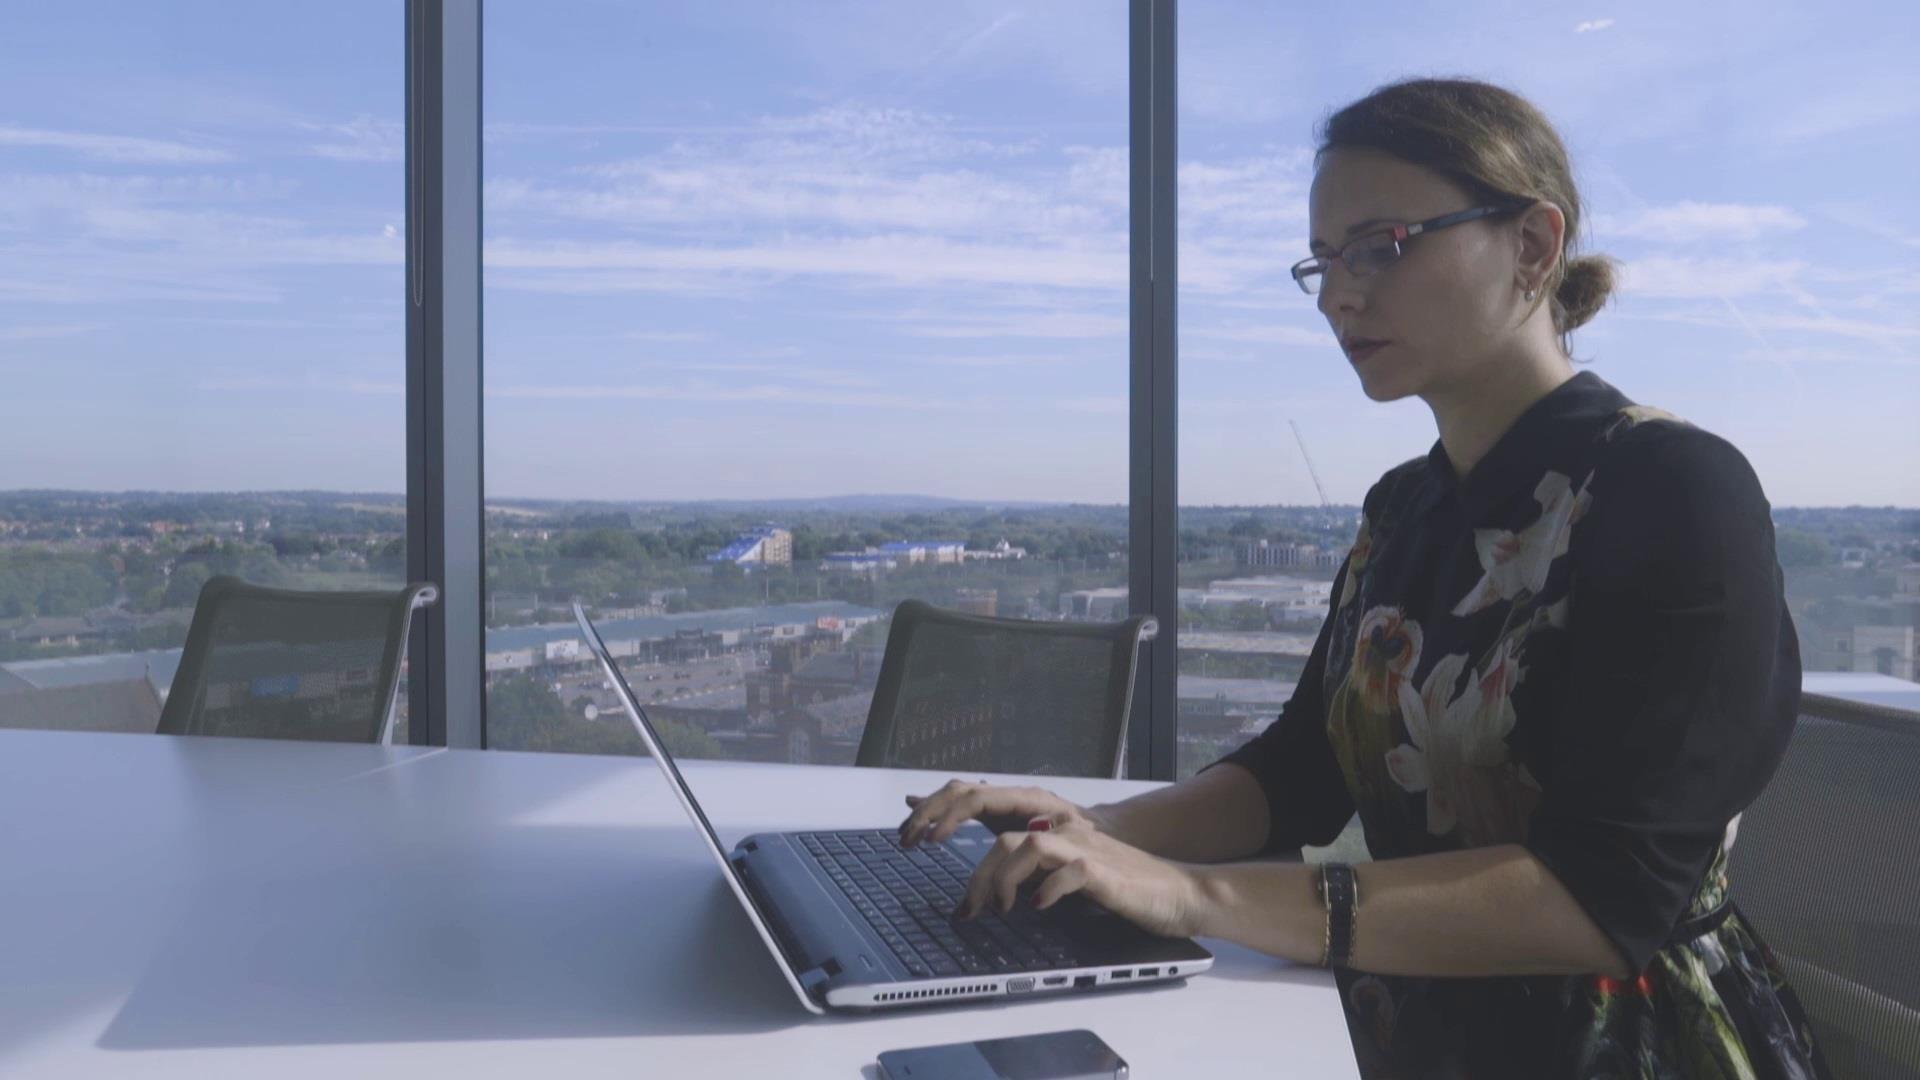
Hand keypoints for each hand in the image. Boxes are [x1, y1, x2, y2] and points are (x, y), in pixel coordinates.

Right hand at [896, 778, 1106, 848]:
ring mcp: (1002, 800)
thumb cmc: (1093, 840)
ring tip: (906, 834)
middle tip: (907, 841)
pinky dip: (937, 808)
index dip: (950, 817)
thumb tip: (1029, 836)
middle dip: (928, 813)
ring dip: (928, 812)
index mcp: (1024, 799)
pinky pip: (961, 803)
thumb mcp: (1074, 841)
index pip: (976, 800)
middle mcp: (1009, 794)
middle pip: (958, 792)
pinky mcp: (999, 811)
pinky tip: (914, 805)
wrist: (1106, 831)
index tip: (933, 840)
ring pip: (956, 794)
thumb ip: (1051, 841)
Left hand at [957, 820, 1205, 938]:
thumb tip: (1004, 899)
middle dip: (978, 879)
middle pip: (1006, 841)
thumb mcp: (1077, 883)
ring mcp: (1088, 851)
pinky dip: (1048, 889)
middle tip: (969, 913)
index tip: (961, 902)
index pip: (1004, 838)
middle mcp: (1070, 837)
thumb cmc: (1131, 892)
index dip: (976, 868)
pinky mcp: (1106, 872)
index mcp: (1060, 837)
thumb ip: (1045, 879)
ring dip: (1004, 878)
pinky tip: (1041, 907)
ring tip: (1002, 909)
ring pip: (1029, 845)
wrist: (1182, 893)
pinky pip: (1069, 871)